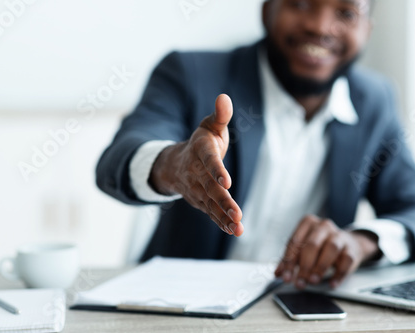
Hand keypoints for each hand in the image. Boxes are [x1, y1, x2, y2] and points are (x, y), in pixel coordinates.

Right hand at [149, 94, 243, 235]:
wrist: (176, 163)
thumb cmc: (202, 142)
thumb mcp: (210, 126)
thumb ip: (220, 115)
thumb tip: (224, 97)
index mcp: (201, 151)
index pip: (209, 160)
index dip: (217, 171)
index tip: (227, 182)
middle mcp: (196, 172)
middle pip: (209, 188)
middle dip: (223, 201)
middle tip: (237, 213)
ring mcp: (196, 189)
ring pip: (210, 204)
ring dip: (224, 216)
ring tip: (238, 227)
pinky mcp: (200, 201)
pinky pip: (211, 212)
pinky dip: (221, 222)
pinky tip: (234, 230)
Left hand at [274, 215, 379, 288]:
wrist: (350, 244)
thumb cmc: (321, 246)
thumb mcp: (304, 248)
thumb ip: (290, 260)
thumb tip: (278, 273)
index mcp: (308, 223)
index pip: (295, 241)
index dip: (288, 261)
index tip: (285, 277)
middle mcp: (324, 226)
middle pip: (312, 245)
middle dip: (304, 266)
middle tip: (299, 282)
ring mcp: (339, 235)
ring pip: (330, 248)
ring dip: (320, 267)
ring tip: (313, 281)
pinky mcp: (352, 248)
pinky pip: (346, 260)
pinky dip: (338, 274)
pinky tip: (332, 283)